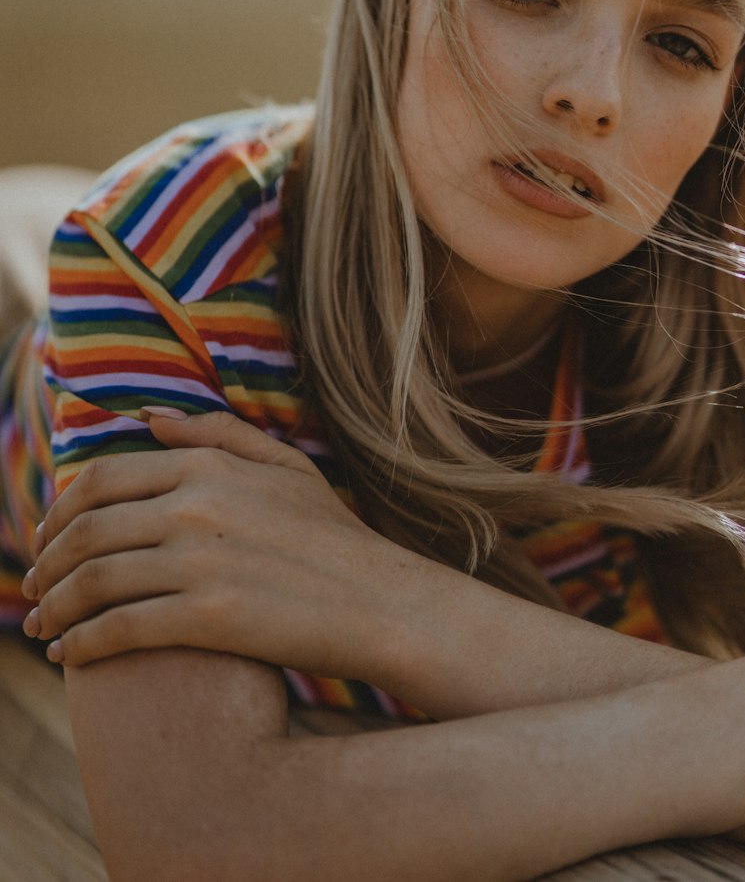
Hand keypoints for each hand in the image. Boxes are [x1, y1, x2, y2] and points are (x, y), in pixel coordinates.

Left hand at [22, 410, 403, 683]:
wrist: (380, 600)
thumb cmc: (334, 536)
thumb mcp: (284, 466)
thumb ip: (215, 435)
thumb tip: (148, 418)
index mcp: (209, 467)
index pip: (102, 480)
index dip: (59, 512)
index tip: (47, 539)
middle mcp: (196, 507)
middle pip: (86, 530)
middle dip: (47, 563)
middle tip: (34, 588)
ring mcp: (200, 562)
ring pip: (92, 581)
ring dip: (54, 607)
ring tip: (42, 627)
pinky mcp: (208, 618)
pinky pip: (117, 629)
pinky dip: (81, 643)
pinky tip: (70, 656)